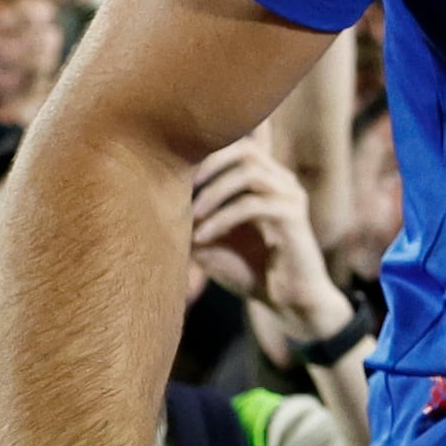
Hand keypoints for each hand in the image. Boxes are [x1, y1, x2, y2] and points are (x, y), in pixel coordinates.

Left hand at [187, 139, 339, 326]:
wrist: (290, 303)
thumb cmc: (250, 270)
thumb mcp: (212, 240)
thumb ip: (192, 217)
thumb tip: (151, 199)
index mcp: (265, 179)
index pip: (240, 143)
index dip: (210, 147)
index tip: (175, 163)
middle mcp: (281, 180)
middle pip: (245, 148)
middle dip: (209, 162)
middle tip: (180, 184)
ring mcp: (290, 196)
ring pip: (249, 172)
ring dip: (213, 192)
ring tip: (191, 216)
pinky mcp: (293, 217)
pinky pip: (253, 205)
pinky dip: (222, 219)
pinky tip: (202, 238)